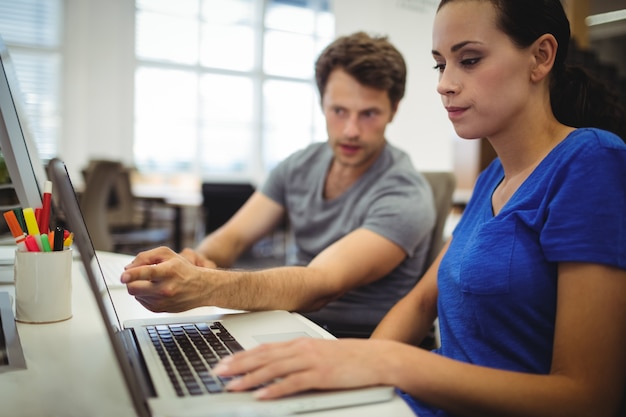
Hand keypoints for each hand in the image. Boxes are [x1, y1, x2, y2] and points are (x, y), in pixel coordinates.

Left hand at [121, 246, 209, 311]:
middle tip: (136, 276)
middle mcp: (166, 288)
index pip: (147, 272)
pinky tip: (155, 290)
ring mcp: (163, 301)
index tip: (123, 276)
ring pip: (136, 295)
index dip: (133, 274)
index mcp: (169, 271)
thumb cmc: (184, 270)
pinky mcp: (160, 309)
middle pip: (134, 288)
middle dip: (130, 281)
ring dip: (139, 287)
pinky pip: (141, 302)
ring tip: (152, 282)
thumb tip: (128, 268)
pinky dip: (144, 295)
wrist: (202, 288)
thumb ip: (146, 256)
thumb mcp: (168, 254)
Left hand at [213, 337, 397, 399]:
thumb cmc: (349, 358)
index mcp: (300, 343)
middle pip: (263, 356)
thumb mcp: (320, 353)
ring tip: (233, 386)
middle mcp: (302, 349)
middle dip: (238, 365)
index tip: (224, 362)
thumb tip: (277, 366)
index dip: (242, 355)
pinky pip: (293, 383)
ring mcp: (311, 361)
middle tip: (218, 373)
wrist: (376, 358)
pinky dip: (275, 389)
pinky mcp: (321, 375)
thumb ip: (299, 358)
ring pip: (273, 369)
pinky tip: (261, 395)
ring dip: (250, 378)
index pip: (264, 348)